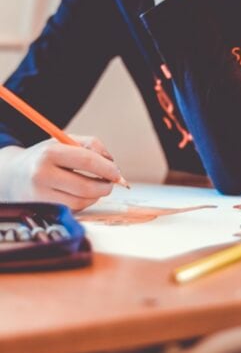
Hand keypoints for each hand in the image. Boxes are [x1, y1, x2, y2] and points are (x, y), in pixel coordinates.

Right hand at [0, 135, 120, 210]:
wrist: (12, 175)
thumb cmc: (45, 157)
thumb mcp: (63, 142)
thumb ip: (91, 145)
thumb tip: (112, 162)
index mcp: (49, 153)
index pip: (86, 161)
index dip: (107, 168)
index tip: (117, 172)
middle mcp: (42, 175)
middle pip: (85, 186)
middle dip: (105, 185)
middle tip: (111, 182)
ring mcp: (41, 196)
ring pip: (81, 201)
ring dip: (96, 196)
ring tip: (97, 186)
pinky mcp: (43, 210)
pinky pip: (73, 209)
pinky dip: (84, 202)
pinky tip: (83, 194)